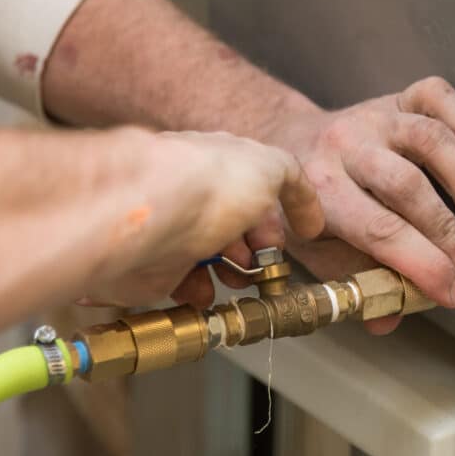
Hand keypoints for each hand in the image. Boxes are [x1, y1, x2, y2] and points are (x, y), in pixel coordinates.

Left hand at [83, 129, 323, 308]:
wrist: (152, 216)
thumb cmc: (207, 183)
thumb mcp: (271, 166)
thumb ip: (291, 179)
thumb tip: (302, 198)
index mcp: (221, 163)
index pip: (258, 187)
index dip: (281, 212)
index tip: (302, 233)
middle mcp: (196, 193)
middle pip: (236, 226)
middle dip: (257, 249)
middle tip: (267, 263)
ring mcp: (174, 228)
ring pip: (211, 257)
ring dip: (233, 273)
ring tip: (239, 279)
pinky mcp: (154, 263)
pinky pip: (183, 283)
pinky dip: (200, 291)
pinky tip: (208, 292)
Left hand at [276, 77, 454, 332]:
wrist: (285, 140)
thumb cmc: (305, 202)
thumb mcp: (314, 249)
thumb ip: (354, 281)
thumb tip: (388, 319)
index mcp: (319, 188)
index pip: (378, 230)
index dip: (422, 264)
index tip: (451, 290)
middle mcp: (345, 146)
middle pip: (408, 187)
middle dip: (448, 233)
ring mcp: (372, 116)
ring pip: (430, 139)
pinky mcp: (394, 97)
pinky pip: (435, 96)